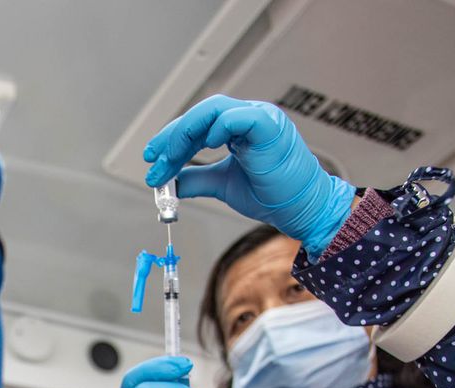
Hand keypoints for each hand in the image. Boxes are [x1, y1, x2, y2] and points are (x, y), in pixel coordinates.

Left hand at [143, 95, 354, 256]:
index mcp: (239, 128)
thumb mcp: (223, 185)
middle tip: (154, 160)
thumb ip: (198, 179)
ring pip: (213, 111)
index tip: (153, 159)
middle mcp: (248, 118)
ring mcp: (259, 119)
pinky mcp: (269, 126)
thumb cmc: (272, 194)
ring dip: (185, 134)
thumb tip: (172, 182)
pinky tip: (205, 146)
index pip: (198, 125)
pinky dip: (217, 128)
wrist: (301, 208)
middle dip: (172, 137)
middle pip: (200, 115)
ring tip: (170, 158)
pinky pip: (237, 117)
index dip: (172, 140)